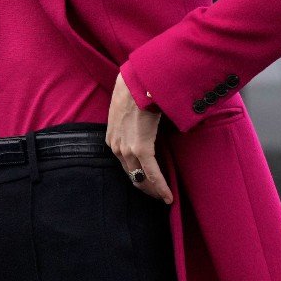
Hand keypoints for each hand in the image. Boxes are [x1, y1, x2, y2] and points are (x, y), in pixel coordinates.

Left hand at [106, 72, 172, 204]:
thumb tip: (145, 128)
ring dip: (153, 190)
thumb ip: (133, 125)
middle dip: (145, 187)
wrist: (137, 82)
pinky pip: (152, 173)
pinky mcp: (140, 149)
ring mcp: (126, 149)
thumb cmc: (135, 92)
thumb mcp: (127, 112)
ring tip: (164, 197)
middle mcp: (116, 147)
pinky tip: (168, 197)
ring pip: (141, 178)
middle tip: (158, 196)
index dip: (137, 177)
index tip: (148, 184)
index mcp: (112, 139)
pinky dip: (161, 186)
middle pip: (131, 175)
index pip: (124, 166)